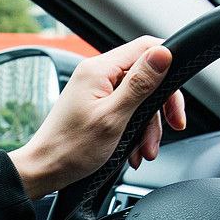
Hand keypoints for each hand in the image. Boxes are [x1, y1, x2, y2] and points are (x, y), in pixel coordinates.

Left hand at [9, 36, 186, 198]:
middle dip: (160, 107)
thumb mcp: (113, 117)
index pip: (146, 48)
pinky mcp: (95, 106)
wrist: (44, 171)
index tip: (176, 99)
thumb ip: (139, 84)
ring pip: (138, 98)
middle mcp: (97, 74)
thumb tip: (163, 54)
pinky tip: (133, 151)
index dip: (169, 68)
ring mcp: (96, 90)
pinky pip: (126, 110)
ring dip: (147, 126)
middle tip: (171, 128)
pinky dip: (135, 131)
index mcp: (99, 70)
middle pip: (146, 76)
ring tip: (145, 151)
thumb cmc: (70, 149)